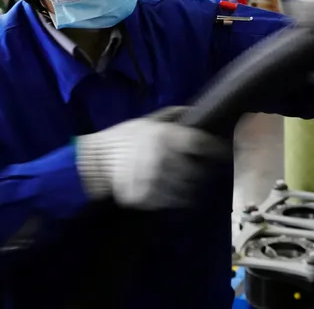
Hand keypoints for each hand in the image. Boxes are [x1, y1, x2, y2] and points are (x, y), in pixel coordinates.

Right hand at [75, 117, 230, 209]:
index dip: (214, 149)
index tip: (223, 153)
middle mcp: (163, 156)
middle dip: (197, 173)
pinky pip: (166, 202)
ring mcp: (152, 179)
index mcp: (165, 135)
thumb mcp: (146, 121)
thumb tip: (194, 111)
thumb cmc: (120, 138)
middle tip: (198, 173)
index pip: (201, 143)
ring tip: (185, 189)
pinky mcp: (143, 198)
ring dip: (186, 189)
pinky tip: (168, 197)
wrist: (90, 161)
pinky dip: (169, 201)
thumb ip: (171, 116)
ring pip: (182, 189)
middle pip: (193, 171)